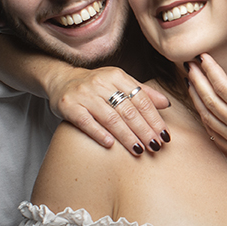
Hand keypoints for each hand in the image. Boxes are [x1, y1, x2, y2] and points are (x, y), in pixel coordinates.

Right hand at [48, 66, 170, 154]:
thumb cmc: (95, 85)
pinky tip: (111, 144)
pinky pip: (86, 122)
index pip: (141, 99)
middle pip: (128, 110)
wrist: (60, 80)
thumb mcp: (119, 82)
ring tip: (139, 149)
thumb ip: (142, 92)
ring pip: (110, 118)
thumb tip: (166, 104)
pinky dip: (99, 133)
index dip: (154, 118)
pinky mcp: (68, 106)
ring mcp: (84, 94)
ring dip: (127, 136)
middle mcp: (101, 83)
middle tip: (156, 146)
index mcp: (117, 76)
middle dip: (144, 130)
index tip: (164, 134)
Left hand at [187, 54, 226, 162]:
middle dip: (197, 80)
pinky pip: (210, 131)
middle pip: (210, 99)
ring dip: (195, 97)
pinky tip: (200, 103)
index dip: (210, 70)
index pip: (223, 86)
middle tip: (190, 65)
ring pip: (206, 115)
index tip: (203, 57)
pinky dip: (202, 115)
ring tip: (190, 81)